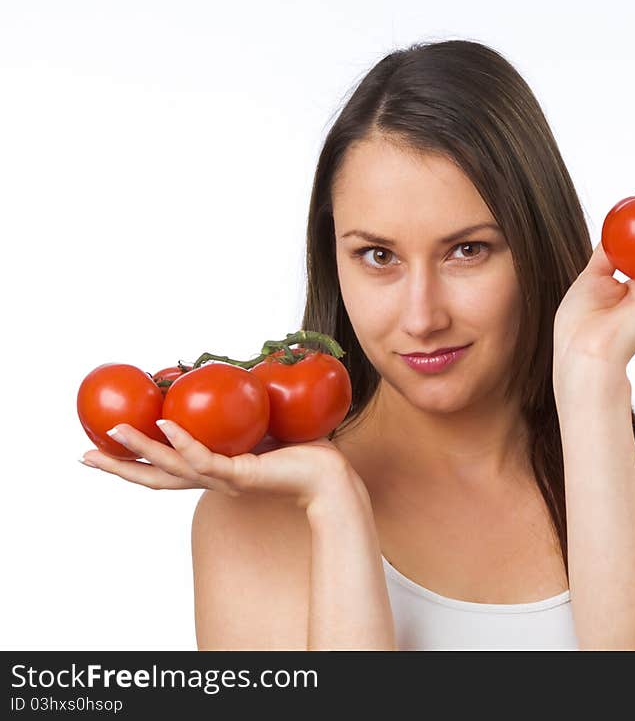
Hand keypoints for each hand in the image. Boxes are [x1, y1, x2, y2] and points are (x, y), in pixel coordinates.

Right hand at [80, 420, 359, 509]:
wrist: (330, 476)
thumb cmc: (301, 450)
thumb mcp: (259, 426)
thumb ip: (238, 410)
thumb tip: (226, 375)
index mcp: (212, 471)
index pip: (164, 470)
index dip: (133, 462)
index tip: (103, 448)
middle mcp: (211, 480)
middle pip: (155, 478)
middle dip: (119, 467)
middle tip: (83, 456)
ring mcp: (224, 479)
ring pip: (172, 468)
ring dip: (141, 450)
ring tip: (115, 431)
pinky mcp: (240, 475)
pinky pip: (204, 458)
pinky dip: (181, 441)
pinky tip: (163, 424)